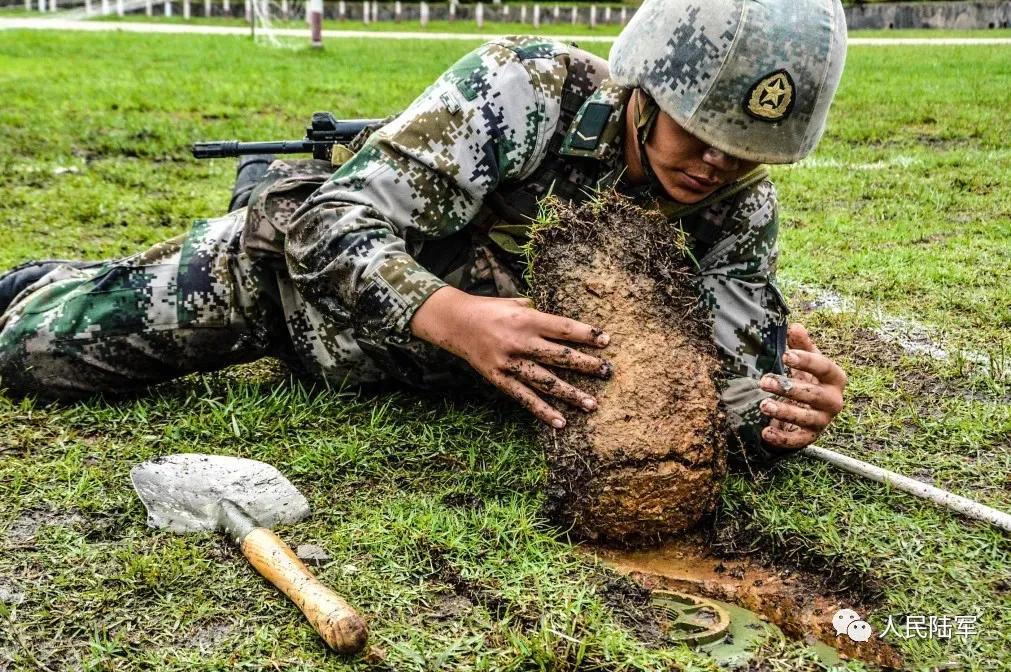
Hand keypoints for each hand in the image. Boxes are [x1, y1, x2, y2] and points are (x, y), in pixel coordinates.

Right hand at [410, 286, 610, 428]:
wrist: (455, 323)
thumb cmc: (490, 309)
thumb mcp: (516, 302)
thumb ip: (539, 312)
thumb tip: (563, 322)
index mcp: (527, 318)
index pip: (563, 328)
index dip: (586, 335)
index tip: (606, 341)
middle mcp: (520, 341)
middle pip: (560, 356)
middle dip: (586, 365)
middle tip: (607, 372)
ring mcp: (510, 363)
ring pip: (546, 381)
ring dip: (570, 394)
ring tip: (591, 404)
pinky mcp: (499, 379)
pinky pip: (524, 397)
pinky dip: (542, 411)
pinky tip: (560, 422)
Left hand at [758, 323, 846, 451]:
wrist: (810, 408)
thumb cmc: (808, 378)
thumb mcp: (805, 360)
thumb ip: (801, 345)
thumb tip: (794, 326)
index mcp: (835, 378)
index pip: (824, 367)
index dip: (805, 361)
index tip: (785, 356)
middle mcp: (833, 400)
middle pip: (814, 394)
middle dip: (789, 388)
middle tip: (764, 381)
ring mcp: (823, 420)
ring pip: (806, 418)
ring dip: (784, 412)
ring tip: (763, 405)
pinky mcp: (811, 436)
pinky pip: (798, 440)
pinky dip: (782, 438)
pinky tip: (766, 432)